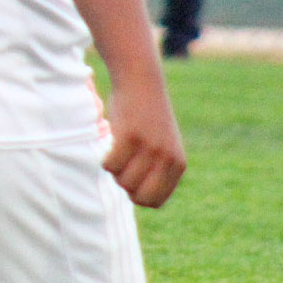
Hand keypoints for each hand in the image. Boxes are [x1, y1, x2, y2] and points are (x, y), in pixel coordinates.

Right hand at [101, 72, 186, 207]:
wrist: (142, 81)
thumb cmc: (147, 116)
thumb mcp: (162, 146)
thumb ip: (157, 171)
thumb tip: (140, 199)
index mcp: (177, 165)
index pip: (155, 201)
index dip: (138, 195)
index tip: (132, 178)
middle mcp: (167, 159)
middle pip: (138, 195)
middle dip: (125, 186)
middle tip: (123, 165)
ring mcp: (149, 148)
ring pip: (122, 181)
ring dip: (115, 170)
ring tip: (118, 150)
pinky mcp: (130, 137)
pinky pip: (110, 165)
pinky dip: (105, 159)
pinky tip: (111, 143)